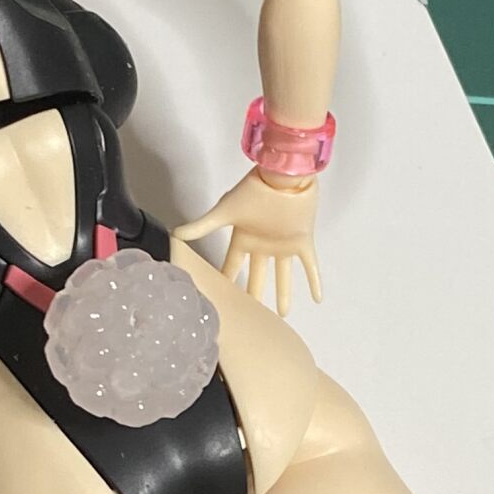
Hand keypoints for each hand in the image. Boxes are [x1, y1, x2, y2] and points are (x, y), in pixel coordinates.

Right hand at [177, 173, 321, 315]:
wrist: (282, 176)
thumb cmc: (253, 190)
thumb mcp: (224, 212)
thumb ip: (202, 226)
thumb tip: (176, 234)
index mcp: (244, 238)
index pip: (233, 266)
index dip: (228, 282)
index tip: (223, 301)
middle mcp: (263, 245)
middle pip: (257, 275)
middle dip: (254, 294)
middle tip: (251, 317)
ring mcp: (283, 245)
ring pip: (282, 275)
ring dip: (283, 294)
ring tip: (282, 314)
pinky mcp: (302, 241)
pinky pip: (310, 265)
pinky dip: (314, 281)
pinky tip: (318, 298)